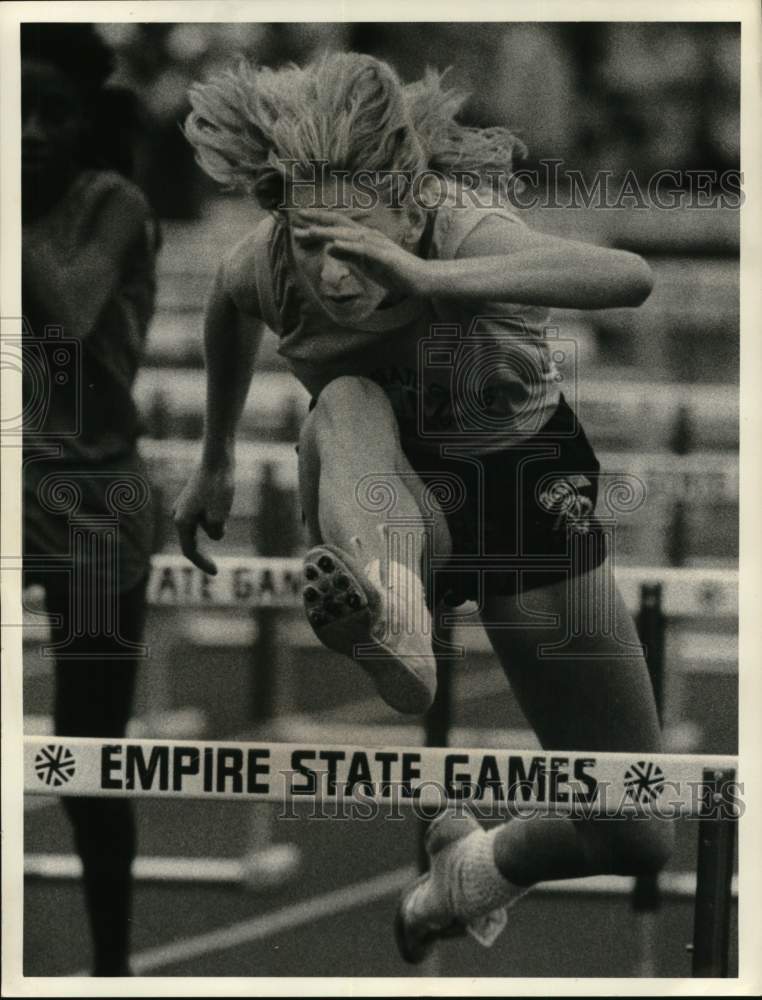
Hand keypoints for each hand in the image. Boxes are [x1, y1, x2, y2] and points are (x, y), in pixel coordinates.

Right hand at [172, 459, 234, 574]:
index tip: (216, 572)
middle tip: (216, 568)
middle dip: (204, 551)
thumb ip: (216, 531)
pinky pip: (204, 516)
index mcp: (181, 521)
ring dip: (215, 524)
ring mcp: (184, 506)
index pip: (189, 551)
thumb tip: (215, 534)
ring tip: (223, 502)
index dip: (202, 563)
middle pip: (192, 541)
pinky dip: (214, 516)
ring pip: (202, 527)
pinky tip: (221, 498)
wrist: (217, 460)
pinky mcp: (192, 499)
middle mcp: (178, 514)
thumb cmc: (218, 487)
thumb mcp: (220, 515)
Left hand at [292, 209, 431, 297]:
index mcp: (364, 237)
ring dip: (329, 232)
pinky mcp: (384, 257)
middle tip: (298, 216)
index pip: (338, 225)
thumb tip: (328, 247)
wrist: (419, 279)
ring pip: (349, 235)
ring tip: (310, 231)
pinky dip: (349, 245)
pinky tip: (335, 243)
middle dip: (318, 221)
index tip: (300, 220)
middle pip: (340, 225)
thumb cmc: (393, 272)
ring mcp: (377, 245)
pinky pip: (364, 250)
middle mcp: (370, 236)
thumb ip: (348, 255)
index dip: (319, 221)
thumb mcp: (365, 264)